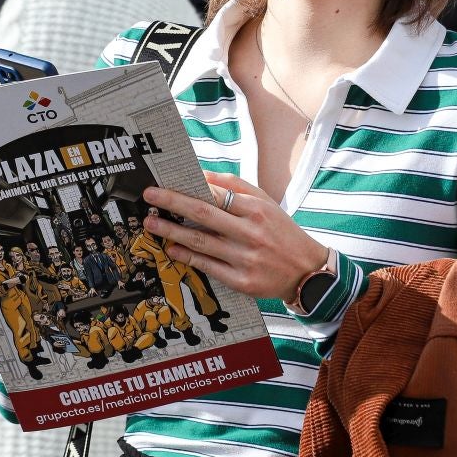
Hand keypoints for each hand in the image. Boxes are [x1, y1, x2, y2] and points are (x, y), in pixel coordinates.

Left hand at [140, 171, 326, 300]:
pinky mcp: (242, 281)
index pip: (217, 194)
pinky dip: (187, 256)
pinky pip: (208, 266)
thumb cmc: (282, 233)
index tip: (165, 184)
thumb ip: (236, 186)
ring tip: (151, 224)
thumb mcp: (266, 203)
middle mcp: (251, 233)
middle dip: (172, 203)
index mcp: (257, 210)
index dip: (188, 188)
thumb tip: (203, 175)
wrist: (307, 272)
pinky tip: (171, 249)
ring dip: (172, 231)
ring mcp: (245, 258)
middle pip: (204, 214)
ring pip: (201, 241)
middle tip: (149, 197)